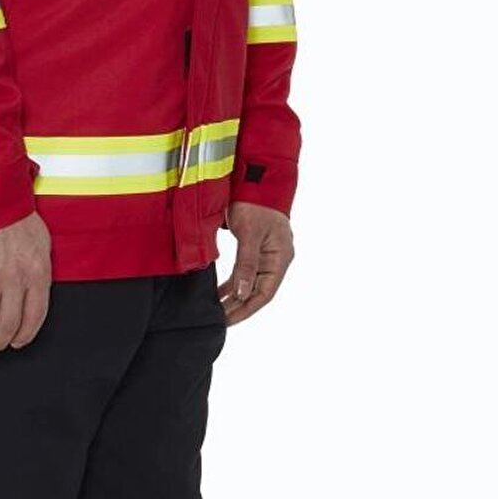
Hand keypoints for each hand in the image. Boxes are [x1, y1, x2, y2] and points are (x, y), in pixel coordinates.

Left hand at [217, 201, 293, 325]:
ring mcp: (266, 255)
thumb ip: (246, 264)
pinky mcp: (255, 248)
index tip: (228, 320)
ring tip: (217, 310)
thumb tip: (243, 293)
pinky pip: (245, 272)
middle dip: (239, 307)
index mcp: (280, 258)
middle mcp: (276, 259)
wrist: (256, 178)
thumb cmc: (256, 204)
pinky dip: (233, 283)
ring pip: (250, 283)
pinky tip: (219, 292)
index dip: (247, 309)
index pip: (265, 293)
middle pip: (257, 291)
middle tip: (218, 320)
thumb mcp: (249, 234)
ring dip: (235, 297)